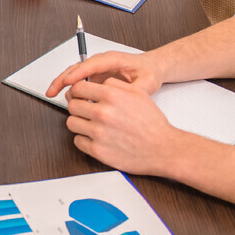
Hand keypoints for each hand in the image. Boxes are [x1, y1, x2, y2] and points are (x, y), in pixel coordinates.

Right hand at [47, 50, 164, 96]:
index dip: (78, 73)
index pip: (91, 64)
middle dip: (62, 78)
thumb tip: (124, 98)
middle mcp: (101, 62)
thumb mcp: (148, 81)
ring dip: (62, 83)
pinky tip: (63, 98)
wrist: (151, 68)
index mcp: (113, 59)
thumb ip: (137, 90)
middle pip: (77, 67)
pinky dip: (69, 88)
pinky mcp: (95, 77)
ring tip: (52, 94)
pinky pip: (79, 81)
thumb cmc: (149, 71)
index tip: (67, 82)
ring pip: (74, 74)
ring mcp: (97, 70)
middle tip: (51, 91)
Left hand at [61, 78, 184, 175]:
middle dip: (78, 107)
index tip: (80, 95)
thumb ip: (114, 85)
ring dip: (79, 123)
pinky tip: (95, 137)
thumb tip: (96, 84)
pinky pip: (78, 141)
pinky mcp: (97, 150)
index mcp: (111, 95)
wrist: (162, 148)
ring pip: (72, 123)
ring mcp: (98, 133)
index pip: (78, 87)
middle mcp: (103, 113)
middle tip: (86, 110)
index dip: (78, 91)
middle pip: (72, 105)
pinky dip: (84, 139)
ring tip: (91, 124)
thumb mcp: (137, 93)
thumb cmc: (152, 123)